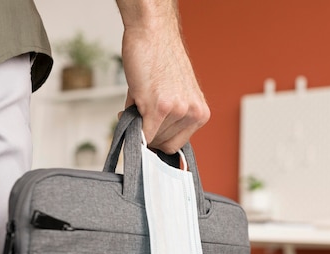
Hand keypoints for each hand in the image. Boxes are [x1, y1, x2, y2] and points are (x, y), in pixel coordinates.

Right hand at [117, 1, 209, 153]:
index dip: (158, 139)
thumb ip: (168, 119)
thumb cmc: (160, 60)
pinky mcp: (160, 107)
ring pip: (151, 138)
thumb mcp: (174, 95)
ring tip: (138, 101)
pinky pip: (143, 133)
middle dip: (148, 131)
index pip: (177, 144)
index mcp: (200, 113)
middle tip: (139, 113)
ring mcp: (178, 111)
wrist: (153, 34)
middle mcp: (193, 113)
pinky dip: (133, 129)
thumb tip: (148, 138)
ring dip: (139, 124)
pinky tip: (128, 111)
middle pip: (164, 143)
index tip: (148, 133)